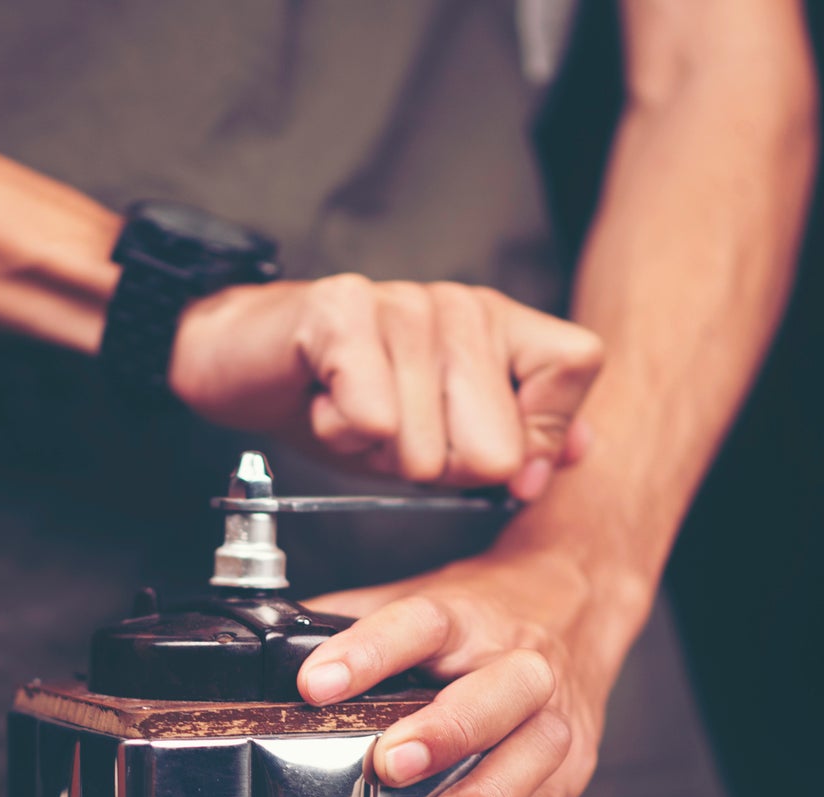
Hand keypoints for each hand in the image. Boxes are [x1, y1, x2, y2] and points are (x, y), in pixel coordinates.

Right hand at [169, 277, 603, 499]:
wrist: (244, 359)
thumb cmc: (345, 395)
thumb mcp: (443, 431)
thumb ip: (524, 438)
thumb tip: (579, 454)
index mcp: (500, 324)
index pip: (576, 366)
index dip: (534, 437)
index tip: (481, 452)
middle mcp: (462, 304)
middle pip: (498, 446)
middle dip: (436, 467)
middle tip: (392, 431)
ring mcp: (405, 301)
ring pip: (428, 448)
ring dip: (378, 454)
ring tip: (353, 414)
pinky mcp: (343, 310)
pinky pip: (371, 419)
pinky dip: (340, 434)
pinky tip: (325, 401)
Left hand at [297, 548, 642, 796]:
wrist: (575, 600)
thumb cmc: (483, 616)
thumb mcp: (420, 599)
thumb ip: (348, 621)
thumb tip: (265, 646)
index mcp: (467, 617)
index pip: (419, 622)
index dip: (368, 651)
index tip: (317, 684)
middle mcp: (518, 661)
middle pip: (495, 691)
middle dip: (445, 731)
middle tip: (391, 764)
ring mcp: (553, 712)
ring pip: (532, 751)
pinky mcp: (572, 762)